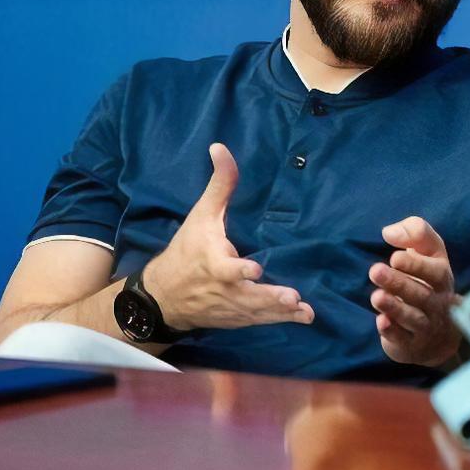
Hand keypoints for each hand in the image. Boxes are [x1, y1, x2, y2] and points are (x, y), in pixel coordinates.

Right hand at [143, 142, 314, 330]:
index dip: (239, 271)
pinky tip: (304, 317)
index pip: (225, 269)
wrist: (163, 296)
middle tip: (292, 298)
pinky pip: (259, 321)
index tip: (255, 269)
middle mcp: (222, 289)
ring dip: (281, 313)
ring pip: (257, 312)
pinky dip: (280, 321)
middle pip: (247, 296)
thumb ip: (219, 185)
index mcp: (212, 263)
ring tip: (305, 311)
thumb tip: (221, 147)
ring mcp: (230, 308)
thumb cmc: (186, 250)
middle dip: (268, 298)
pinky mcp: (237, 318)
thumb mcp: (201, 215)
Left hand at [369, 216, 460, 367]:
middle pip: (421, 294)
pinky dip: (392, 331)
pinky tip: (381, 321)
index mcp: (441, 277)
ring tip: (377, 296)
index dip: (416, 265)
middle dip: (398, 283)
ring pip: (412, 317)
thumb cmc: (428, 279)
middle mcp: (437, 302)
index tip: (395, 257)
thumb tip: (389, 232)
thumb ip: (416, 232)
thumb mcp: (430, 251)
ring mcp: (426, 325)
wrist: (441, 330)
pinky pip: (403, 339)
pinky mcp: (411, 344)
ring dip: (395, 307)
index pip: (434, 271)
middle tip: (375, 271)